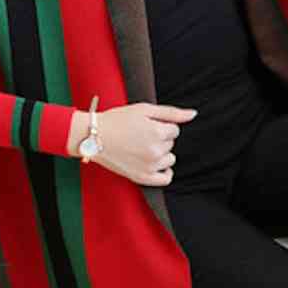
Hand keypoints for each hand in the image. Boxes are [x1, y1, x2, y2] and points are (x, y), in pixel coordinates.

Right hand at [68, 102, 197, 185]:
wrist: (94, 137)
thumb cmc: (117, 120)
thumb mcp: (144, 109)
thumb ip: (171, 113)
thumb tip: (193, 114)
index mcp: (158, 132)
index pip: (174, 129)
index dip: (161, 125)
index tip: (147, 125)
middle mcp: (156, 151)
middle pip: (171, 143)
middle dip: (160, 138)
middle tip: (140, 135)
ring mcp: (150, 166)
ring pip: (169, 159)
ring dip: (161, 153)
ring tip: (142, 147)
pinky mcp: (143, 178)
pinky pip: (166, 178)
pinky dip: (164, 171)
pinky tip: (155, 163)